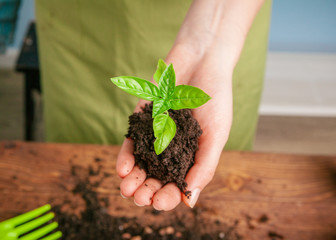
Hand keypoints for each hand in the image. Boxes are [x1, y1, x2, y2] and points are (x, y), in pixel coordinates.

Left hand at [116, 0, 263, 210]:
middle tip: (140, 199)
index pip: (178, 185)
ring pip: (140, 166)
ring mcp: (155, 137)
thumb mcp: (215, 135)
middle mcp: (172, 151)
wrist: (201, 62)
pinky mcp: (141, 122)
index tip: (160, 203)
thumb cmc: (215, 99)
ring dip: (132, 180)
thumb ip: (204, 166)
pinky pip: (131, 143)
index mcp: (192, 158)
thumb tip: (190, 201)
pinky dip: (126, 156)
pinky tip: (122, 169)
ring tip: (127, 191)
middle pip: (156, 179)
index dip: (169, 197)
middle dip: (147, 191)